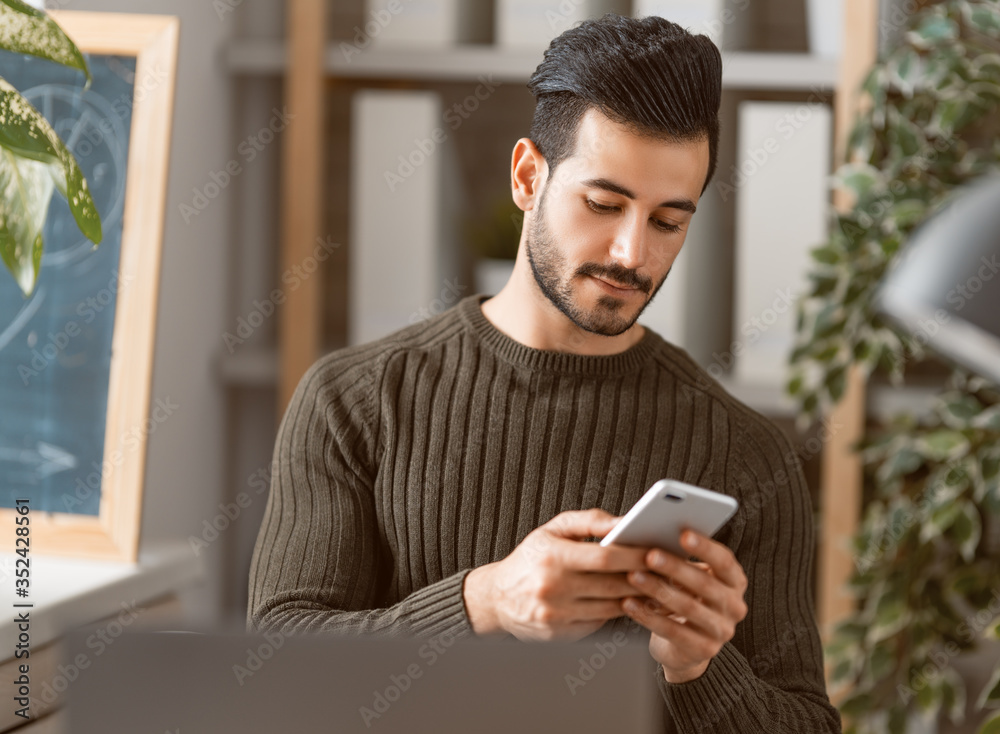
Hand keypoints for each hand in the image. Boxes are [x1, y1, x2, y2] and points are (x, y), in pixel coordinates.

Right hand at [463, 509, 649, 641]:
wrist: (497, 598)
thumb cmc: (530, 559)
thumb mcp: (552, 530)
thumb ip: (589, 521)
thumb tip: (623, 521)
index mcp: (552, 557)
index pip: (604, 557)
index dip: (635, 555)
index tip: (656, 550)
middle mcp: (553, 588)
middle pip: (612, 584)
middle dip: (644, 577)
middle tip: (667, 570)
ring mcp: (557, 614)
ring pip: (611, 607)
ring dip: (638, 598)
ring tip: (657, 586)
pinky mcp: (561, 634)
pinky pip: (601, 624)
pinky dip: (619, 613)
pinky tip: (633, 603)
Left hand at [621, 529, 747, 682]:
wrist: (684, 646)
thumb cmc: (684, 599)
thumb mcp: (689, 579)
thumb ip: (681, 559)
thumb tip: (653, 533)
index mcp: (734, 582)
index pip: (724, 561)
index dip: (704, 547)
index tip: (682, 533)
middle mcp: (735, 606)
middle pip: (705, 584)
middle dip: (675, 568)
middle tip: (649, 555)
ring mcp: (722, 631)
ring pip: (688, 607)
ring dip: (658, 590)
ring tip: (633, 576)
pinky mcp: (704, 650)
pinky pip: (674, 631)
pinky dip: (649, 616)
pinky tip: (629, 603)